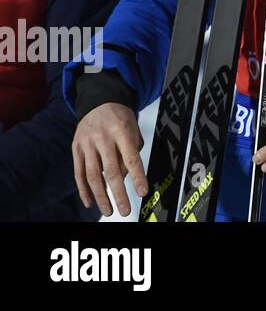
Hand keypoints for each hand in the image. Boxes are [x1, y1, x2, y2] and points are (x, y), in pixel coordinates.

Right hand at [72, 102, 145, 217]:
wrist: (99, 101)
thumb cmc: (120, 117)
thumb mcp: (133, 128)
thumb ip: (132, 150)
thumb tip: (126, 176)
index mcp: (122, 131)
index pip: (131, 158)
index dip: (137, 177)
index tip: (142, 192)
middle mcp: (103, 138)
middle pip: (111, 171)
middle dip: (118, 193)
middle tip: (125, 209)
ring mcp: (87, 144)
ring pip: (93, 175)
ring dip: (101, 196)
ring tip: (109, 210)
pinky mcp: (76, 149)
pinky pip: (79, 173)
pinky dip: (84, 190)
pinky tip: (90, 201)